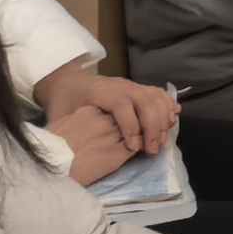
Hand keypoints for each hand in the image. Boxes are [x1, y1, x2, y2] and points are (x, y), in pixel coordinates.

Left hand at [37, 66, 176, 180]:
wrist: (66, 82)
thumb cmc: (63, 103)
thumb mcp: (61, 118)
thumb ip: (75, 131)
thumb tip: (87, 151)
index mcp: (100, 92)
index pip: (122, 106)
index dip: (131, 127)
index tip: (134, 148)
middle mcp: (119, 86)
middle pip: (145, 101)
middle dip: (152, 127)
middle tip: (152, 150)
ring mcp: (130, 85)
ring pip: (155, 97)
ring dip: (163, 119)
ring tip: (161, 141)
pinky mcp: (137, 88)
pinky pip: (158, 94)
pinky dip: (167, 106)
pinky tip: (171, 121)